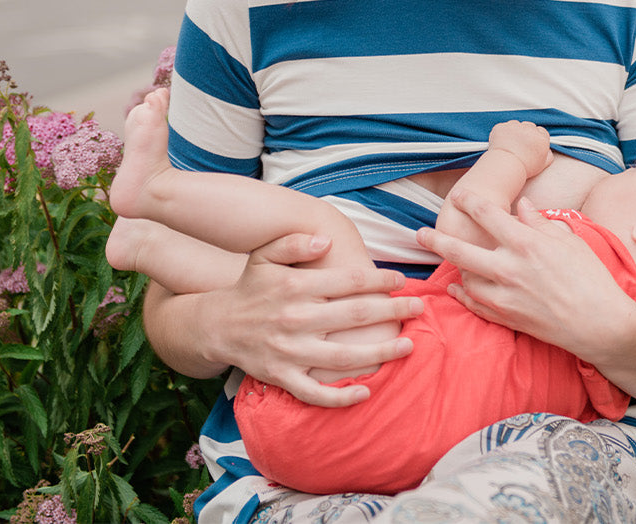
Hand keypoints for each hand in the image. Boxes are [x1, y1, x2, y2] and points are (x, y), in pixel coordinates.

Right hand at [174, 234, 421, 406]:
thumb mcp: (264, 256)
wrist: (217, 326)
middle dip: (393, 311)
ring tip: (408, 346)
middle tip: (419, 309)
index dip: (380, 280)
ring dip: (381, 352)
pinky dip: (341, 397)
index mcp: (295, 287)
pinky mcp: (283, 377)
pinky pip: (316, 393)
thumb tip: (325, 239)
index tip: (401, 281)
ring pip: (345, 356)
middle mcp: (295, 319)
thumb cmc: (251, 287)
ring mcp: (290, 352)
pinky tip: (366, 392)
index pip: (349, 282)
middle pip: (356, 315)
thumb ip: (294, 243)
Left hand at [418, 193, 635, 360]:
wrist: (601, 325)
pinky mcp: (506, 318)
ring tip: (452, 261)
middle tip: (419, 233)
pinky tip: (457, 287)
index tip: (458, 196)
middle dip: (435, 239)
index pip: (487, 215)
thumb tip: (521, 205)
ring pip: (465, 278)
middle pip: (460, 249)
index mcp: (526, 243)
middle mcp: (509, 268)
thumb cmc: (592, 279)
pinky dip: (463, 295)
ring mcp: (505, 296)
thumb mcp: (570, 242)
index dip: (469, 202)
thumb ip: (540, 222)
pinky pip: (474, 304)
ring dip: (456, 269)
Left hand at [487, 120, 551, 173]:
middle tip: (519, 146)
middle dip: (525, 134)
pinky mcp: (502, 127)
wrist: (506, 167)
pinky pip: (503, 127)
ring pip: (515, 125)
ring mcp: (514, 127)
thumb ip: (548, 155)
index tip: (530, 145)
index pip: (541, 131)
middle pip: (529, 126)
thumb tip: (548, 151)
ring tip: (510, 146)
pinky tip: (502, 144)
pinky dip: (502, 134)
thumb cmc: (524, 168)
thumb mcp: (542, 165)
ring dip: (514, 132)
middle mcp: (529, 129)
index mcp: (541, 137)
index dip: (535, 138)